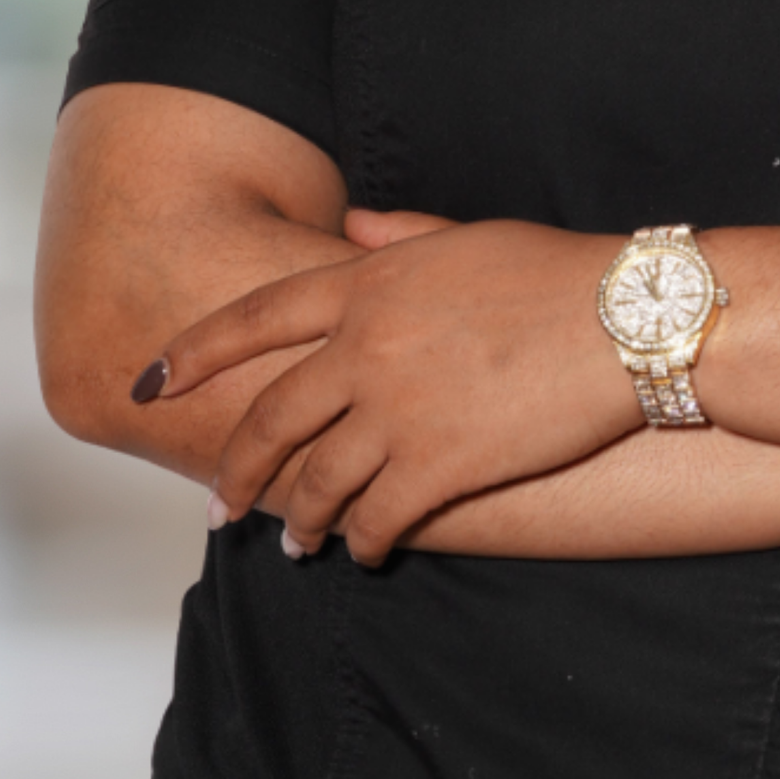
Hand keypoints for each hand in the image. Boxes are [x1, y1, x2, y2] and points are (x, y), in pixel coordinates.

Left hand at [148, 215, 635, 566]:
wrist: (629, 319)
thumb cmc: (559, 271)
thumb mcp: (469, 236)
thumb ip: (401, 237)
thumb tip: (354, 226)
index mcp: (369, 281)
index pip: (254, 319)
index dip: (192, 353)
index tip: (150, 381)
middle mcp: (366, 345)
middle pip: (269, 419)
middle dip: (236, 471)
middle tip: (219, 506)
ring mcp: (397, 408)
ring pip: (316, 480)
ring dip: (299, 519)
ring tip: (297, 543)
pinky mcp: (439, 464)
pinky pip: (376, 517)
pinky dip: (363, 541)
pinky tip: (366, 552)